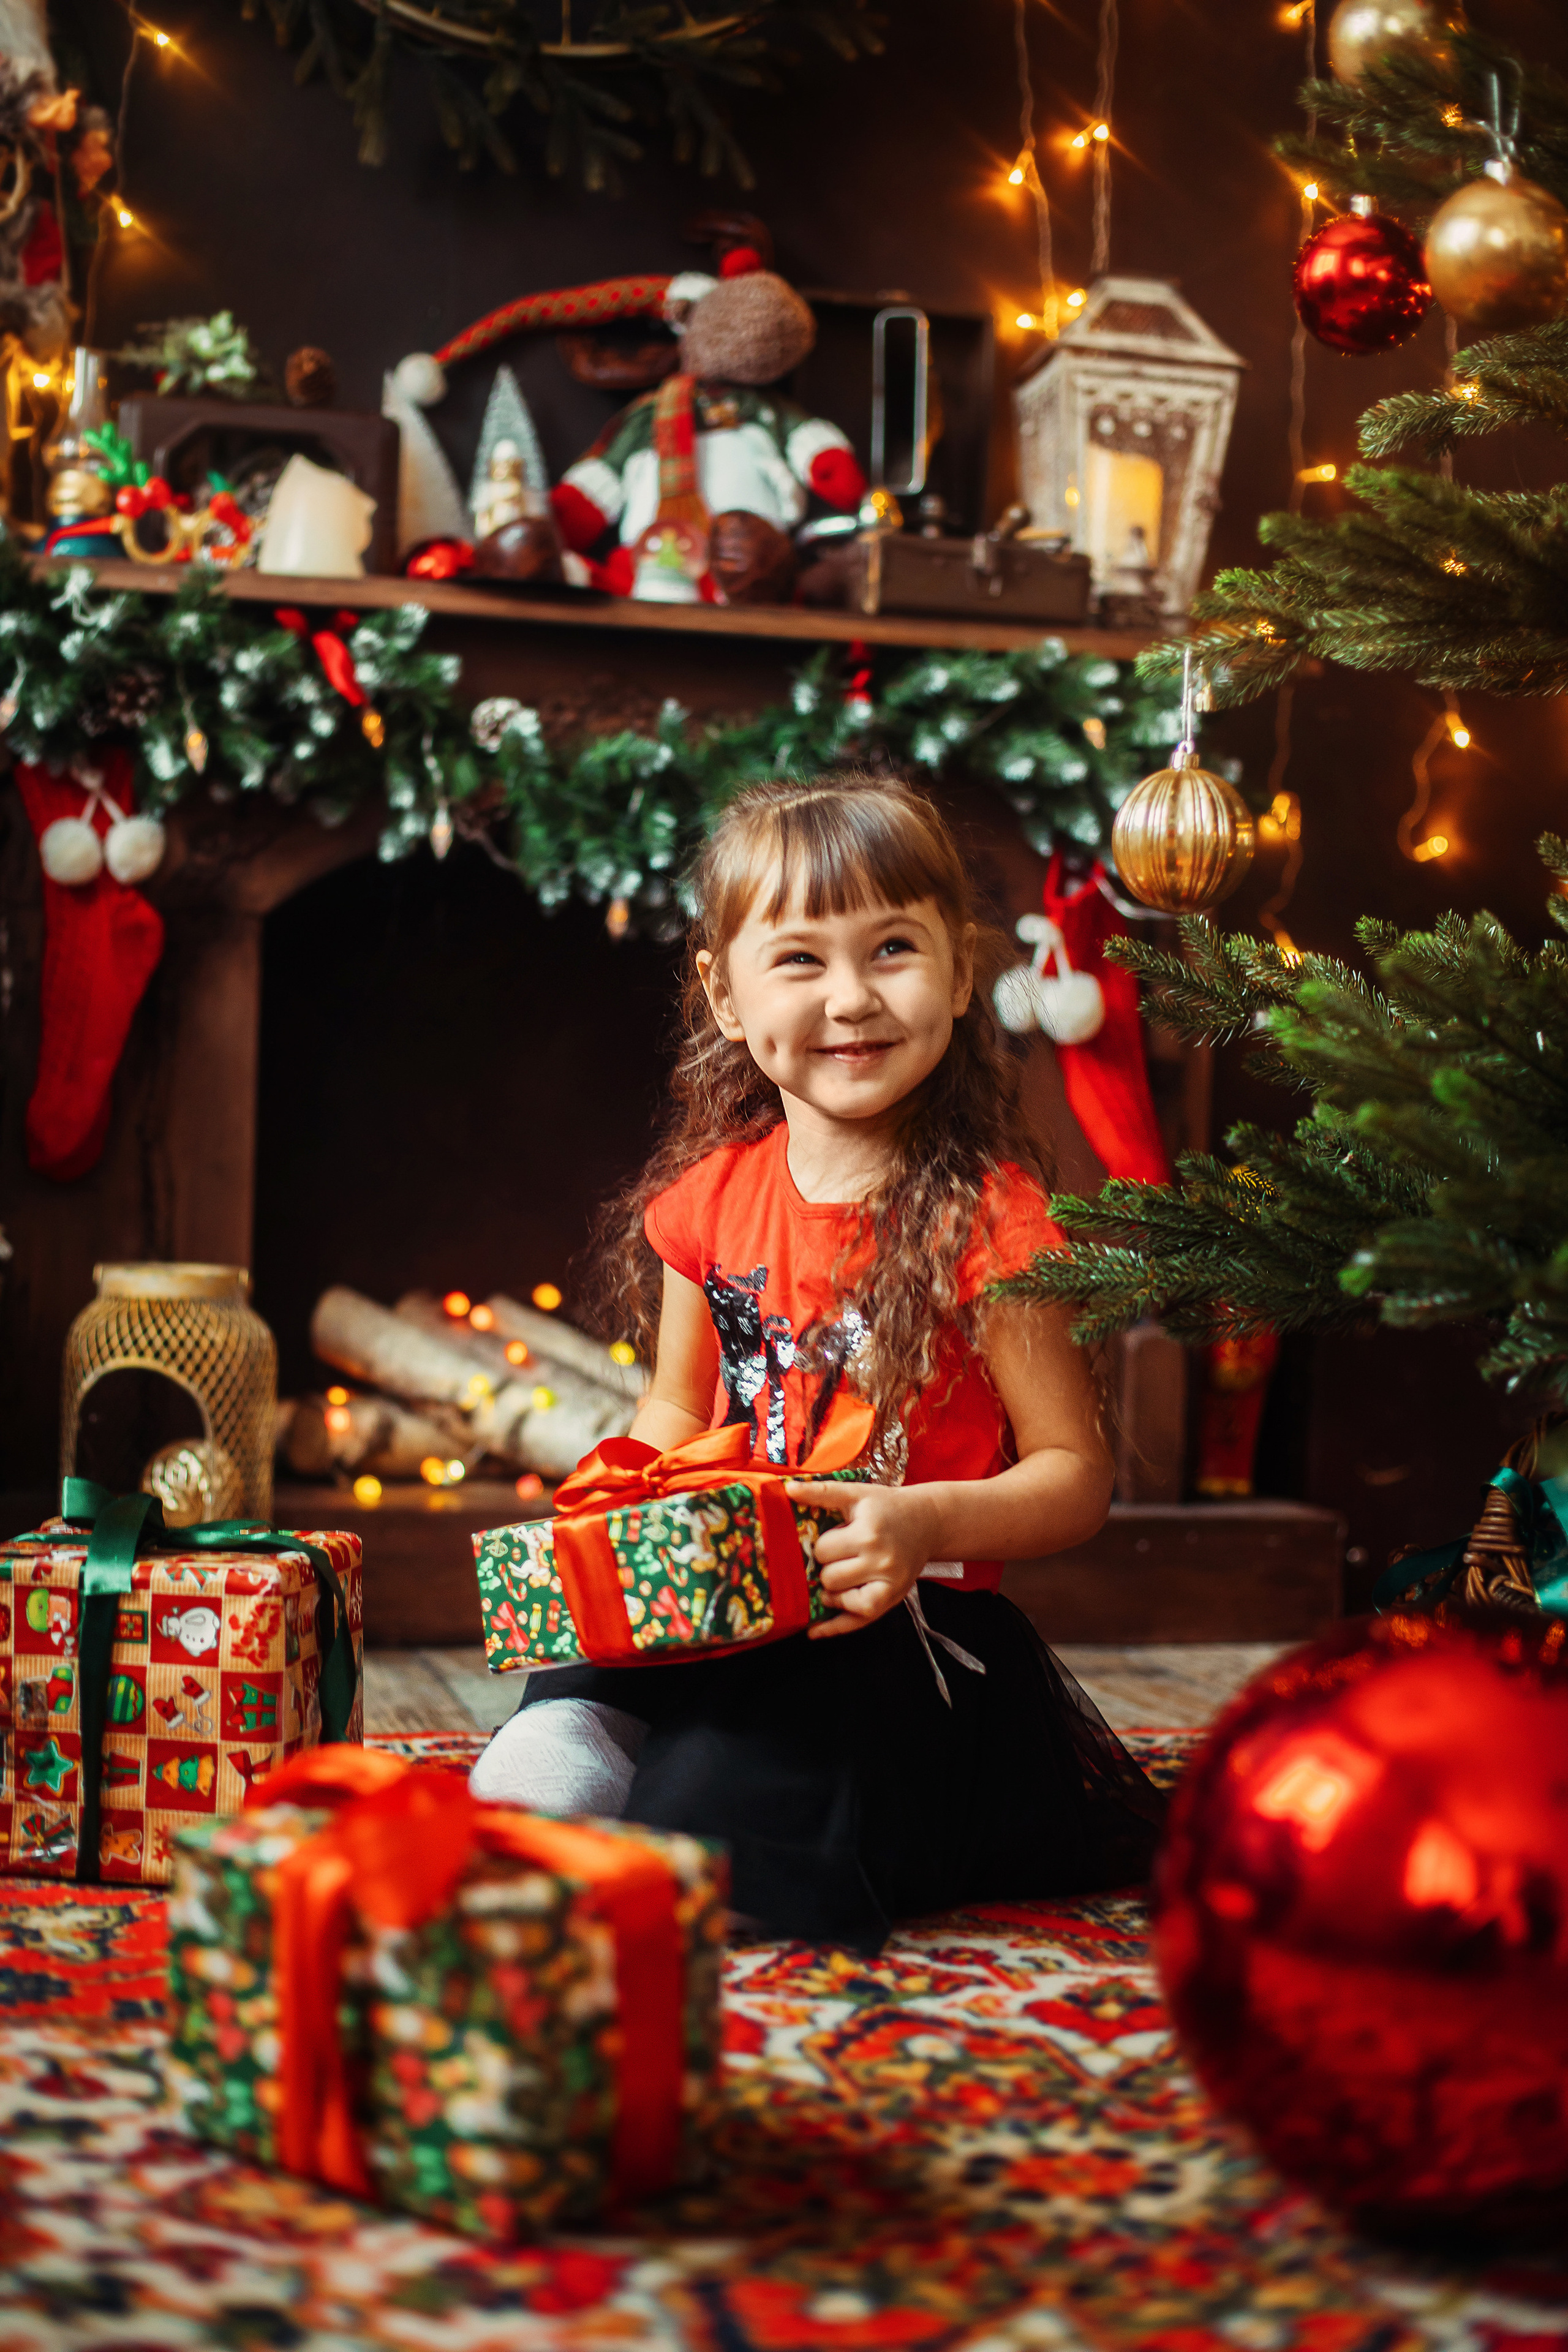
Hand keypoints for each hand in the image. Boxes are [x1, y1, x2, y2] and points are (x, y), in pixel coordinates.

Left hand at [784, 1479, 942, 1638]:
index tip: (834, 1537)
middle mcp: (881, 1560)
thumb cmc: (886, 1507)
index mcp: (868, 1532)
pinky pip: (858, 1620)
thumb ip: (822, 1492)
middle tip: (840, 1556)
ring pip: (838, 1599)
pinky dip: (834, 1626)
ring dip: (831, 1591)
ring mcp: (888, 1583)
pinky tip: (814, 1630)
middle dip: (826, 1567)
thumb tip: (789, 1489)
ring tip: (838, 1577)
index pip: (823, 1550)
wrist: (927, 1522)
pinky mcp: (892, 1599)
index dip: (822, 1545)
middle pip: (829, 1576)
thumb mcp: (856, 1493)